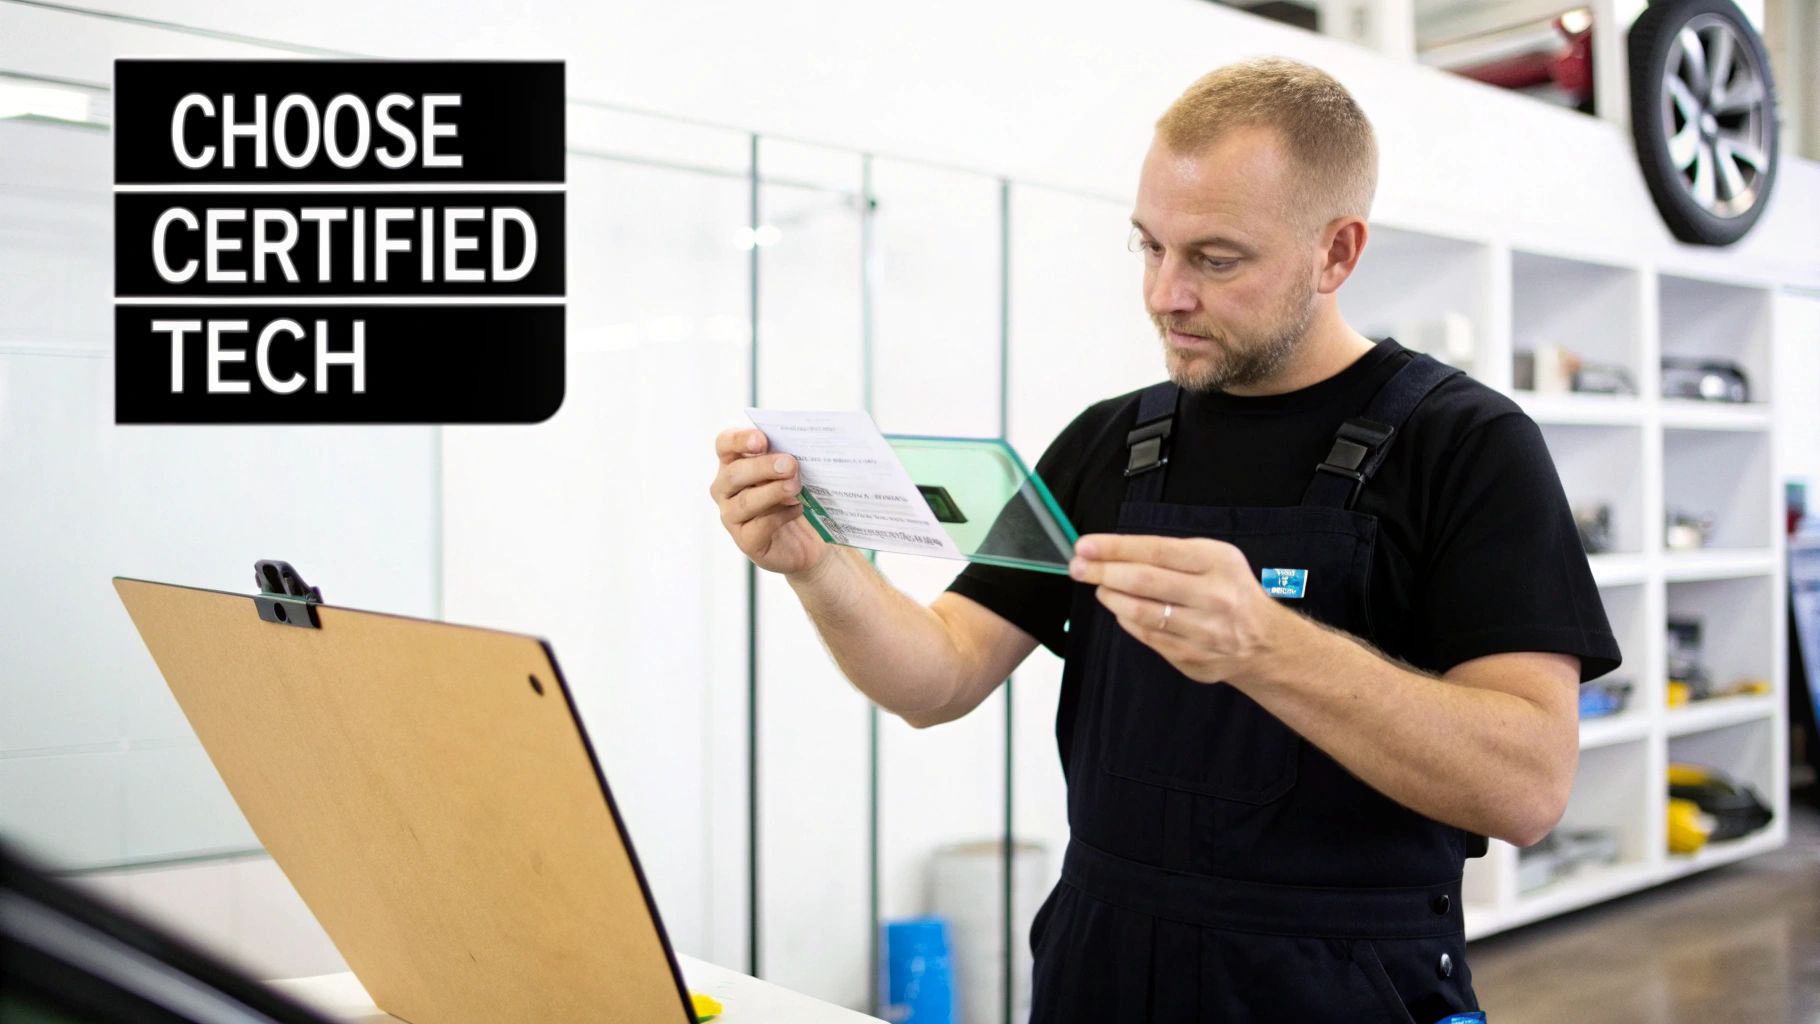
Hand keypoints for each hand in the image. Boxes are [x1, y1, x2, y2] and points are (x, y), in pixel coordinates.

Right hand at [710, 428, 829, 578]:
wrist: (809, 539)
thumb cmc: (796, 494)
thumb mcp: (792, 471)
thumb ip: (787, 457)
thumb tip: (796, 449)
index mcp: (733, 462)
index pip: (725, 444)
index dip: (739, 440)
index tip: (762, 440)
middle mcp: (725, 488)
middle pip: (735, 473)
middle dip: (763, 467)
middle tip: (790, 464)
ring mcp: (731, 516)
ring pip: (745, 501)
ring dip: (773, 492)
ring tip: (796, 486)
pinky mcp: (745, 540)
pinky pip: (759, 526)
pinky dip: (780, 516)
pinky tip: (798, 508)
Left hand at [1068, 533, 1293, 685]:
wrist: (1264, 642)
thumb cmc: (1230, 590)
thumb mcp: (1214, 558)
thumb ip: (1170, 554)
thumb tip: (1113, 551)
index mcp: (1218, 562)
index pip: (1156, 551)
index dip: (1115, 548)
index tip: (1085, 545)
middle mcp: (1213, 596)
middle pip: (1144, 581)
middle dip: (1103, 572)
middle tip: (1077, 567)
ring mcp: (1204, 631)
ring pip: (1142, 612)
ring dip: (1111, 598)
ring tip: (1100, 588)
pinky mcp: (1193, 658)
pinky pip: (1148, 636)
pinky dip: (1127, 621)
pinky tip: (1120, 610)